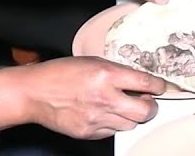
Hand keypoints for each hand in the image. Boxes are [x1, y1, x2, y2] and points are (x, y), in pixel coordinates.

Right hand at [0, 57, 163, 138]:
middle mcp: (105, 98)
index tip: (160, 87)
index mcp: (106, 75)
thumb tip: (138, 81)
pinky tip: (106, 113)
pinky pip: (113, 132)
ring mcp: (97, 119)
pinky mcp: (89, 133)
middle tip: (147, 100)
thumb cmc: (60, 73)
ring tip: (123, 106)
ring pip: (131, 124)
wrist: (34, 93)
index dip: (158, 86)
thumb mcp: (92, 61)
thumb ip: (117, 71)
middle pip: (145, 111)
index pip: (145, 83)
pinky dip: (114, 123)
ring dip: (132, 116)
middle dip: (151, 106)